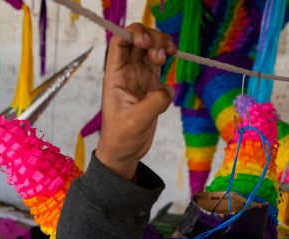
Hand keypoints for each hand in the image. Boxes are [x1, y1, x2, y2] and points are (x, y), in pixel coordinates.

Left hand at [96, 24, 176, 180]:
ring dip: (161, 44)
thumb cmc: (121, 138)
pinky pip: (160, 60)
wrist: (124, 152)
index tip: (146, 44)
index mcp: (114, 76)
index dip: (133, 34)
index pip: (119, 42)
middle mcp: (126, 71)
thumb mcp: (137, 121)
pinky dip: (168, 53)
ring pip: (150, 46)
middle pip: (137, 39)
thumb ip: (154, 102)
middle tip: (161, 57)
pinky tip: (173, 55)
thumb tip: (168, 89)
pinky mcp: (151, 83)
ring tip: (169, 55)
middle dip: (152, 39)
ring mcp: (139, 75)